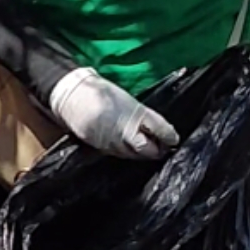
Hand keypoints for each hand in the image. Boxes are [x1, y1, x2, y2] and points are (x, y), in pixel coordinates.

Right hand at [47, 67, 179, 160]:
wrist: (75, 97)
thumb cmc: (103, 94)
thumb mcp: (128, 100)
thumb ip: (143, 116)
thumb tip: (159, 130)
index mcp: (135, 113)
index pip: (159, 128)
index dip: (169, 135)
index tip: (174, 139)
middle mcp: (125, 130)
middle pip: (147, 149)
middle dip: (157, 150)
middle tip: (164, 147)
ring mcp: (113, 142)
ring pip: (134, 155)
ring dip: (144, 153)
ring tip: (150, 149)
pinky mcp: (102, 148)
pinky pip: (120, 154)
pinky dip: (128, 153)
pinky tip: (130, 148)